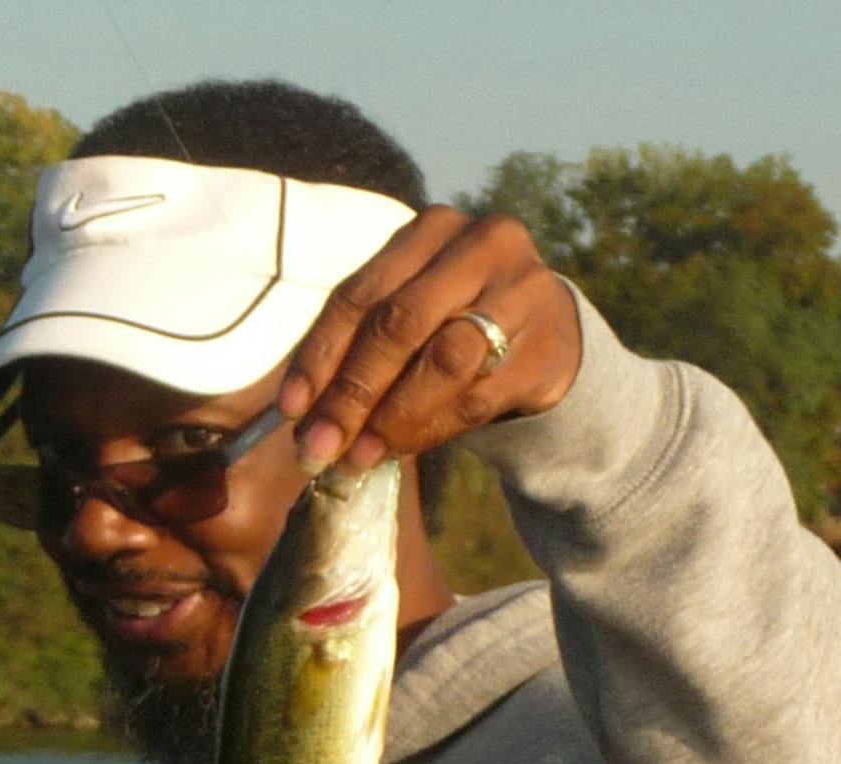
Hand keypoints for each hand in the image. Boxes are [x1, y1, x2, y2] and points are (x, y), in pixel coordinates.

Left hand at [278, 206, 582, 471]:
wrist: (549, 334)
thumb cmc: (455, 323)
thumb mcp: (407, 316)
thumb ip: (357, 352)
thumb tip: (305, 422)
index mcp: (430, 230)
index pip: (360, 294)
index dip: (319, 355)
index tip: (291, 409)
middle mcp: (481, 245)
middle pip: (400, 323)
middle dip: (352, 392)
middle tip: (319, 444)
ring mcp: (524, 290)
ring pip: (444, 360)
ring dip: (392, 417)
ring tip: (357, 456)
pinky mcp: (549, 345)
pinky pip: (478, 397)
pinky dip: (431, 429)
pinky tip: (399, 449)